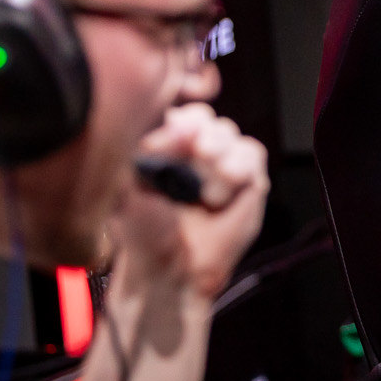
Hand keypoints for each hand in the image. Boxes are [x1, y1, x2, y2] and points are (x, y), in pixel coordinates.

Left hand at [109, 103, 268, 300]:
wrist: (173, 270)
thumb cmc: (144, 234)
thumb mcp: (128, 184)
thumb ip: (145, 145)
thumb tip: (173, 119)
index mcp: (158, 147)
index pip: (171, 110)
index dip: (174, 116)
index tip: (169, 131)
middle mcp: (189, 152)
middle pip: (203, 114)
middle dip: (196, 131)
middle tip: (192, 151)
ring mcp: (220, 164)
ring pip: (227, 131)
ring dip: (215, 154)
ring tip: (202, 188)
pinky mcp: (249, 180)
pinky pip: (251, 151)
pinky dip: (236, 170)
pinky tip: (218, 198)